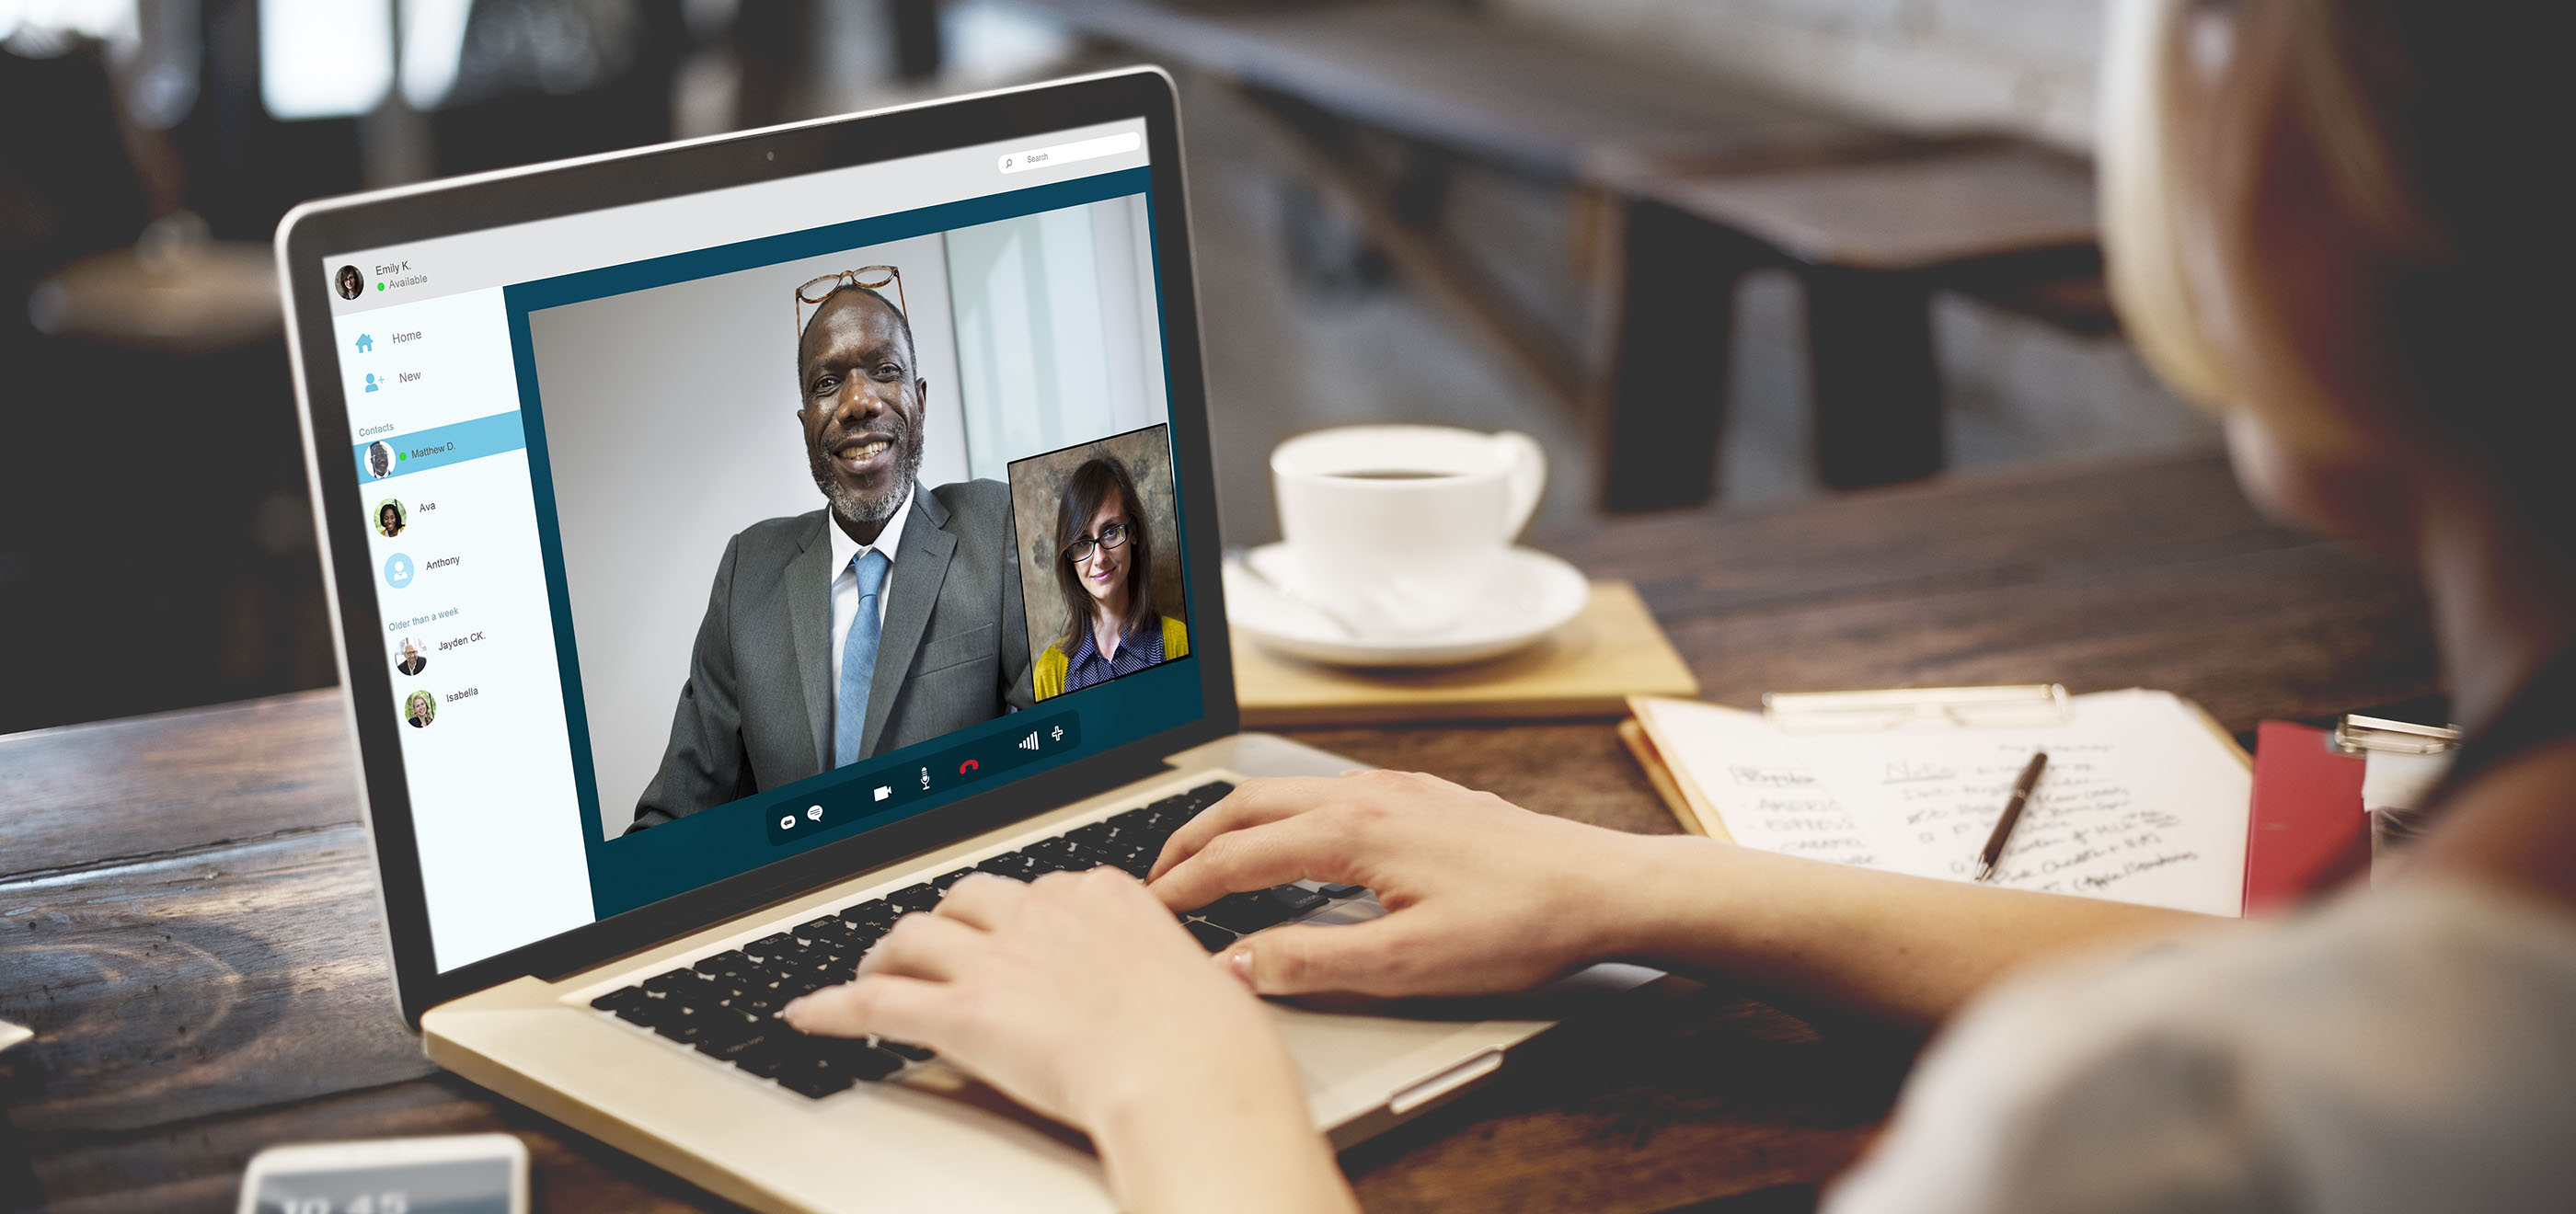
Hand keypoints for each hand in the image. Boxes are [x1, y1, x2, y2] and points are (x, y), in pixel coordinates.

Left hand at [783, 869, 1355, 1212]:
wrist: (1188, 1073)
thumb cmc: (1211, 1042)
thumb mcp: (1207, 983)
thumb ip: (1176, 975)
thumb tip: (1194, 988)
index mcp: (1106, 897)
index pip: (1047, 888)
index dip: (1021, 915)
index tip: (1017, 934)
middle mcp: (1044, 914)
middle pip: (971, 897)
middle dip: (950, 919)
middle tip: (939, 947)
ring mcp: (996, 960)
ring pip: (915, 934)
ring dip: (888, 953)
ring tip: (873, 970)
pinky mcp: (960, 1012)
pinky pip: (876, 1001)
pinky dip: (833, 1007)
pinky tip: (810, 1015)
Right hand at [1147, 770, 1657, 997]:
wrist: (1602, 887)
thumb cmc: (1519, 925)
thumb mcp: (1408, 964)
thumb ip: (1312, 962)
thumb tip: (1235, 963)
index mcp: (1352, 830)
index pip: (1238, 857)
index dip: (1184, 888)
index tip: (1148, 913)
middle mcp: (1366, 794)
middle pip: (1247, 805)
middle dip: (1189, 840)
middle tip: (1152, 879)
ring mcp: (1395, 788)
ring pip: (1284, 792)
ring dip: (1233, 824)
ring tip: (1204, 859)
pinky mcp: (1420, 795)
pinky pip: (1323, 793)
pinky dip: (1279, 817)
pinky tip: (1289, 845)